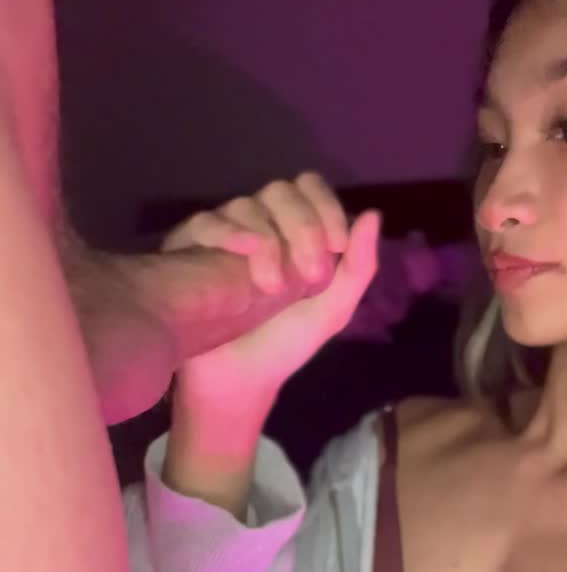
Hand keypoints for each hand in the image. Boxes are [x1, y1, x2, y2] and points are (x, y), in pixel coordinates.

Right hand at [163, 173, 379, 410]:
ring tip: (271, 289)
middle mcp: (259, 227)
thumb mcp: (332, 310)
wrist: (239, 380)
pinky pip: (205, 222)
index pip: (310, 190)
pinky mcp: (190, 251)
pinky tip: (243, 254)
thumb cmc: (283, 345)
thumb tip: (372, 214)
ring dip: (269, 240)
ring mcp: (223, 237)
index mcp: (294, 234)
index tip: (337, 247)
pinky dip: (228, 232)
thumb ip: (358, 266)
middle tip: (309, 275)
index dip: (326, 208)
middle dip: (303, 226)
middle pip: (281, 191)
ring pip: (246, 205)